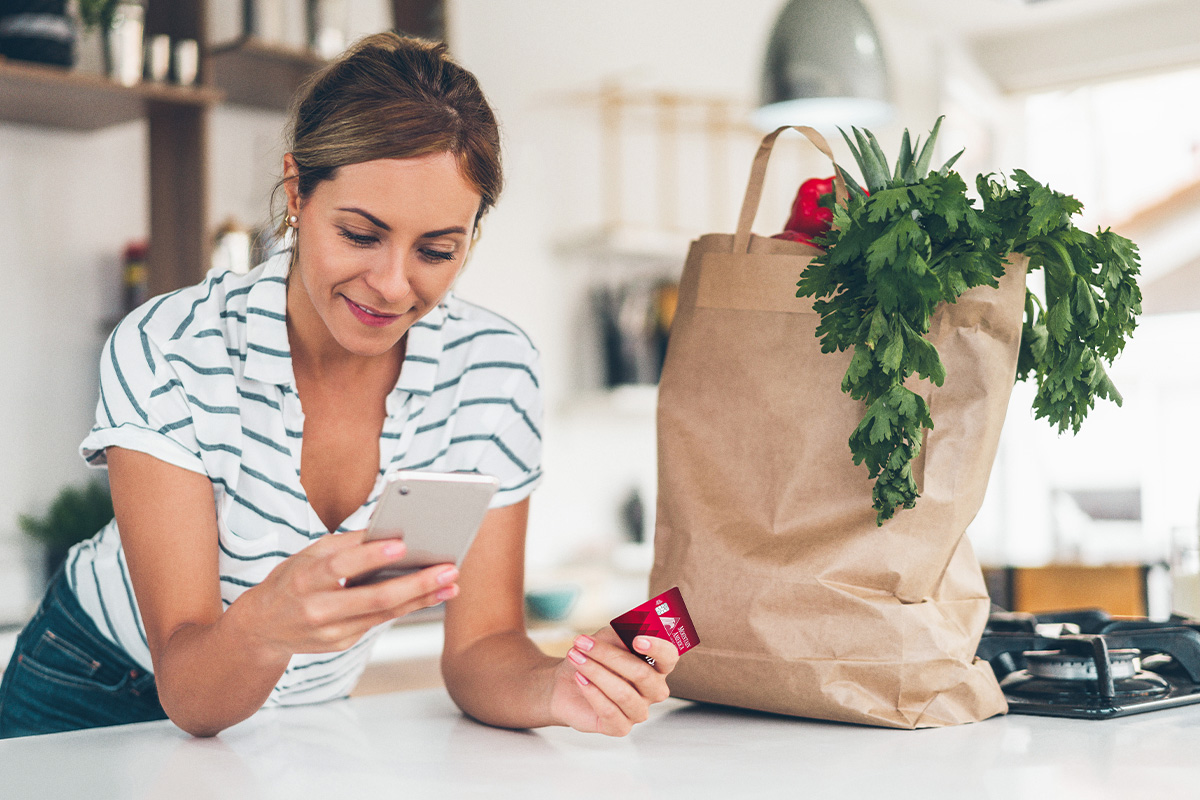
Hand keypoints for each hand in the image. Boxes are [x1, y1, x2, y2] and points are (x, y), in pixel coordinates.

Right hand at [235, 531, 458, 658]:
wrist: (261, 629)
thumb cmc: (290, 580)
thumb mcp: (306, 555)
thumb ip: (345, 544)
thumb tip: (387, 528)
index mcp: (304, 578)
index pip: (341, 565)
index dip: (371, 556)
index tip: (402, 545)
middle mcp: (317, 608)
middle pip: (373, 597)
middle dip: (415, 584)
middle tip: (448, 569)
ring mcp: (330, 631)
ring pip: (384, 613)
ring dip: (422, 598)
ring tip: (451, 584)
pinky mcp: (341, 643)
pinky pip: (379, 621)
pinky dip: (406, 607)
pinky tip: (430, 595)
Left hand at [548, 627, 679, 736]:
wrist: (566, 684)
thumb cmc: (593, 659)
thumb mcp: (606, 638)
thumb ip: (620, 634)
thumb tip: (628, 630)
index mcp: (656, 666)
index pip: (669, 657)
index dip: (657, 648)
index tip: (637, 640)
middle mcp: (653, 691)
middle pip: (642, 675)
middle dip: (609, 656)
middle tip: (583, 643)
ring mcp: (638, 711)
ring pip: (624, 694)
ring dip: (595, 672)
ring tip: (576, 657)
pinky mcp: (620, 727)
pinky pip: (610, 712)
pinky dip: (592, 692)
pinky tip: (580, 678)